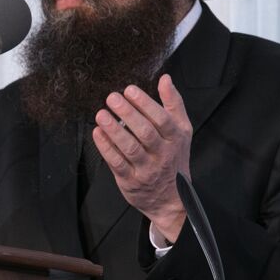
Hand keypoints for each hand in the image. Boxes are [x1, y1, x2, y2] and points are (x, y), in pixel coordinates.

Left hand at [93, 74, 191, 242]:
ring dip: (114, 130)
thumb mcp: (181, 130)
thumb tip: (165, 79)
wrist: (171, 200)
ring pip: (130, 149)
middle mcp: (163, 154)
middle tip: (112, 97)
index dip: (145, 104)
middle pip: (145, 132)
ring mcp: (147, 169)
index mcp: (175, 139)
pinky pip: (117, 163)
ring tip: (101, 114)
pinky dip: (106, 148)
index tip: (130, 90)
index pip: (162, 119)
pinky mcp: (130, 181)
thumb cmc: (174, 158)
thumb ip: (173, 104)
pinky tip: (97, 133)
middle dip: (128, 113)